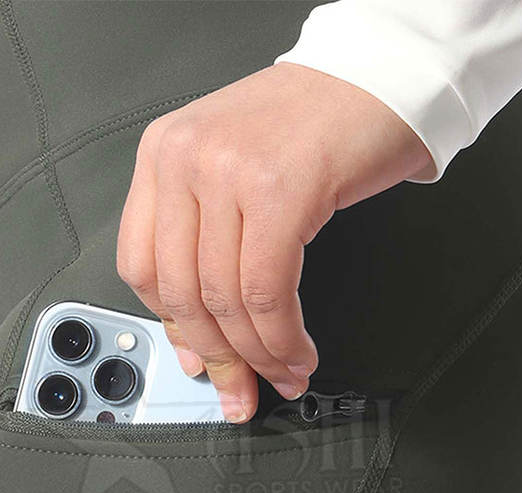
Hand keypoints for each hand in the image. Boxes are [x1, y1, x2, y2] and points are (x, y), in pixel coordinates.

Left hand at [117, 63, 432, 421]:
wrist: (378, 74)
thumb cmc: (313, 124)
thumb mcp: (235, 174)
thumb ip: (208, 246)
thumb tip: (200, 338)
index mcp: (163, 156)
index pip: (143, 266)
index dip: (173, 329)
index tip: (198, 364)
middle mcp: (185, 158)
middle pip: (183, 292)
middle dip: (218, 358)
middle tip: (242, 390)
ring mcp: (227, 171)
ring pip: (225, 299)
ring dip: (258, 355)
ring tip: (283, 374)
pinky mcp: (279, 190)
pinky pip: (268, 291)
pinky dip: (283, 338)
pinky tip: (298, 352)